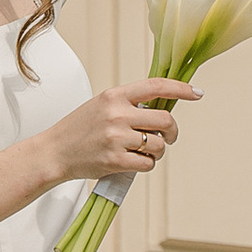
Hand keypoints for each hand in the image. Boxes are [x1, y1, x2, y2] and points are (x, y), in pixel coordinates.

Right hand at [42, 79, 196, 186]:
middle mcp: (117, 114)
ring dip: (157, 151)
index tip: (197, 93)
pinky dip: (146, 164)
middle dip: (171, 132)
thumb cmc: (79, 129)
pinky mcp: (115, 160)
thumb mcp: (101, 105)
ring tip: (143, 152)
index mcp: (115, 96)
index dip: (181, 89)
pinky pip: (148, 163)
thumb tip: (162, 109)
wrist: (54, 152)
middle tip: (166, 137)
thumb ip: (128, 104)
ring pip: (158, 145)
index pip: (156, 86)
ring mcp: (116, 138)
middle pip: (165, 120)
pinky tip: (134, 161)